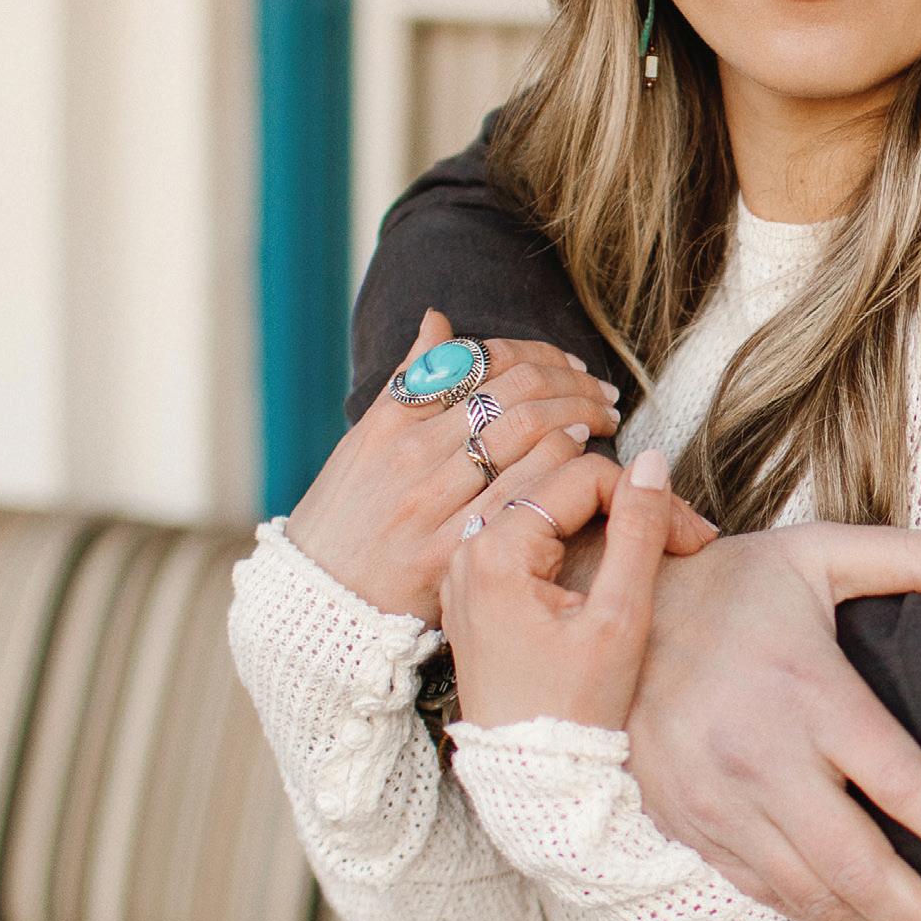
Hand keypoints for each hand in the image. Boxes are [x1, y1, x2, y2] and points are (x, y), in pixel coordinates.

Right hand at [284, 309, 626, 621]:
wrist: (317, 601)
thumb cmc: (346, 516)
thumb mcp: (363, 441)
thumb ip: (408, 380)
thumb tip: (439, 319)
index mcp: (392, 423)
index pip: (482, 362)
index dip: (539, 355)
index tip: (569, 367)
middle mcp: (412, 456)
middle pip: (516, 395)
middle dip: (573, 385)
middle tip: (603, 393)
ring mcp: (433, 504)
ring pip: (527, 436)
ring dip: (580, 418)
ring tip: (602, 419)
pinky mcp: (452, 551)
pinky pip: (524, 495)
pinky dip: (561, 467)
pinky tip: (582, 458)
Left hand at [443, 446, 706, 731]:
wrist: (531, 776)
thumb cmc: (573, 707)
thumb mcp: (619, 618)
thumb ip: (638, 531)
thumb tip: (654, 462)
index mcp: (496, 550)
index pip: (584, 478)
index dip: (648, 498)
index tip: (691, 537)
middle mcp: (469, 550)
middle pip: (562, 487)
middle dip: (629, 504)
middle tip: (683, 540)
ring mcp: (467, 570)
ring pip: (547, 508)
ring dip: (605, 519)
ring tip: (655, 549)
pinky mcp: (476, 591)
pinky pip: (528, 537)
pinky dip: (574, 539)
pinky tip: (612, 565)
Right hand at [627, 525, 920, 920]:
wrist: (601, 612)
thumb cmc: (730, 581)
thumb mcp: (821, 553)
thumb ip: (920, 561)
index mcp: (810, 691)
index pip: (906, 786)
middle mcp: (763, 757)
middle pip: (863, 871)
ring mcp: (719, 801)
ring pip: (814, 900)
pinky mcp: (689, 825)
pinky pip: (766, 895)